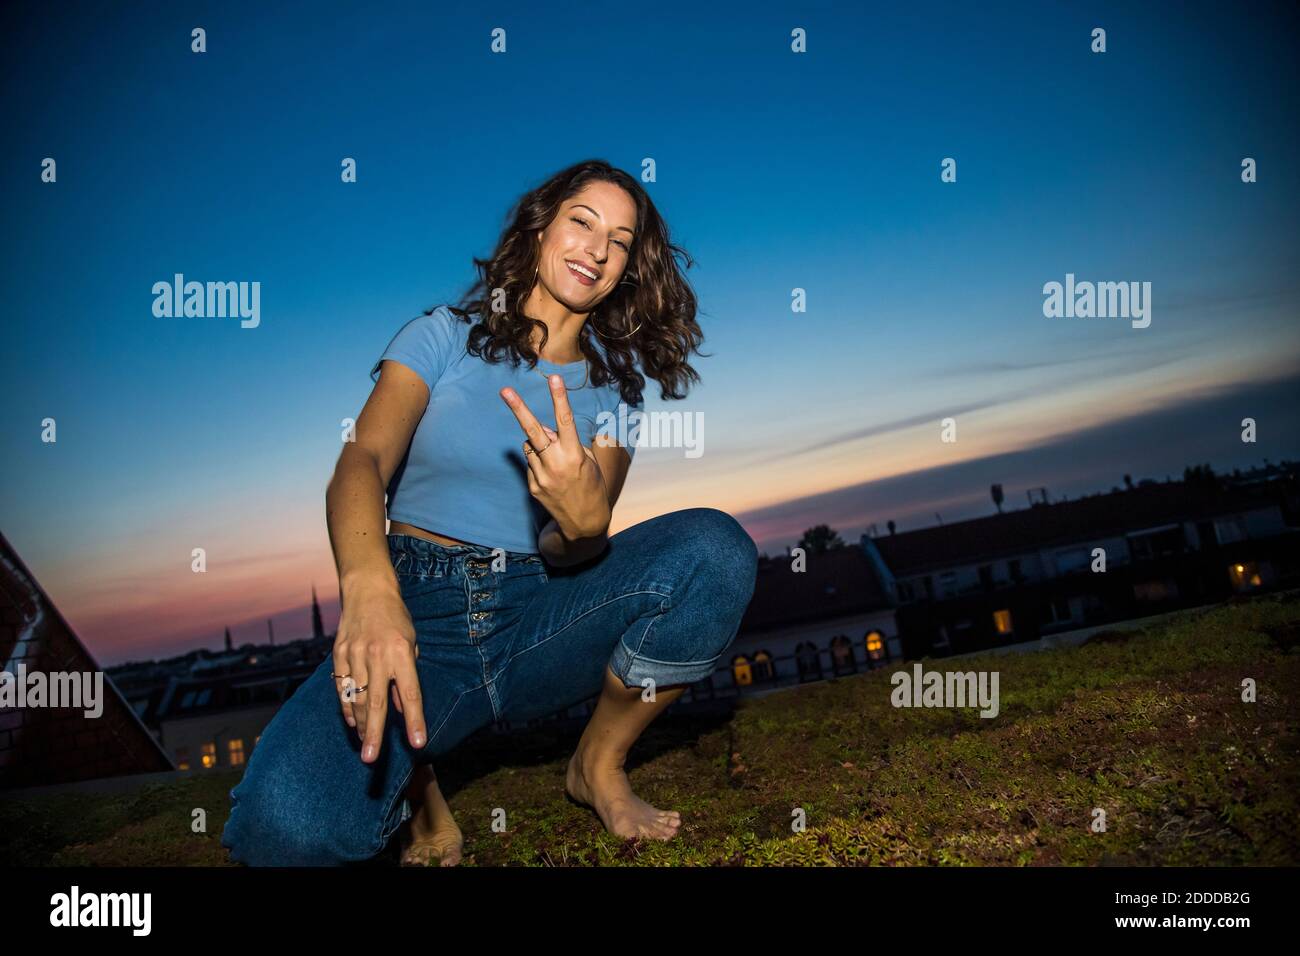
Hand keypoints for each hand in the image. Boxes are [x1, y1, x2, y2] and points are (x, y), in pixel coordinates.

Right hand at [332, 584, 425, 762]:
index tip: (418, 743)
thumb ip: (406, 678)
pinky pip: (341, 687)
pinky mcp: (338, 654)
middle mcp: (377, 655)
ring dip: (359, 724)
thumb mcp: (412, 645)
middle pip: (375, 702)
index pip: (411, 694)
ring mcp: (355, 655)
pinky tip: (351, 721)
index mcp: (402, 653)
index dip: (414, 721)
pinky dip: (345, 707)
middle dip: (374, 734)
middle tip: (370, 759)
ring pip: (355, 698)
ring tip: (364, 743)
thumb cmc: (396, 620)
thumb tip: (402, 709)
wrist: (368, 592)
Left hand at [500, 375, 609, 538]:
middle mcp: (556, 464)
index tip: (554, 377)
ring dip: (539, 445)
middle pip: (534, 431)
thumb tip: (544, 431)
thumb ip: (566, 442)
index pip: (565, 421)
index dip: (559, 398)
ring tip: (556, 461)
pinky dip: (539, 462)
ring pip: (531, 446)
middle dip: (519, 409)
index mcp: (575, 455)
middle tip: (505, 391)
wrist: (585, 522)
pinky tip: (553, 477)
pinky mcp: (533, 487)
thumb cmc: (591, 484)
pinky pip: (531, 463)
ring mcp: (542, 477)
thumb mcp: (587, 460)